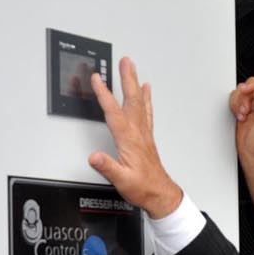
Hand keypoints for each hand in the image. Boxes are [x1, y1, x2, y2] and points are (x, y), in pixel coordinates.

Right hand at [89, 58, 184, 218]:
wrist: (159, 193)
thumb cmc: (142, 187)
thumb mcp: (121, 180)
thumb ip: (107, 167)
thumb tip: (94, 156)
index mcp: (128, 139)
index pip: (113, 112)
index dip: (104, 94)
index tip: (98, 79)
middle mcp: (137, 132)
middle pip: (131, 99)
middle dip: (127, 78)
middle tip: (124, 61)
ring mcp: (143, 132)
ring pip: (139, 102)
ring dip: (135, 83)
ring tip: (132, 68)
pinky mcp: (146, 136)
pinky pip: (146, 111)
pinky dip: (145, 97)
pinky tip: (146, 90)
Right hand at [230, 75, 253, 168]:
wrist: (252, 153)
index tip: (246, 90)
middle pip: (253, 84)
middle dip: (245, 96)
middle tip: (246, 109)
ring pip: (243, 90)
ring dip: (239, 102)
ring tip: (243, 114)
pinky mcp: (245, 107)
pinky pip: (236, 98)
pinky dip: (235, 105)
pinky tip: (240, 116)